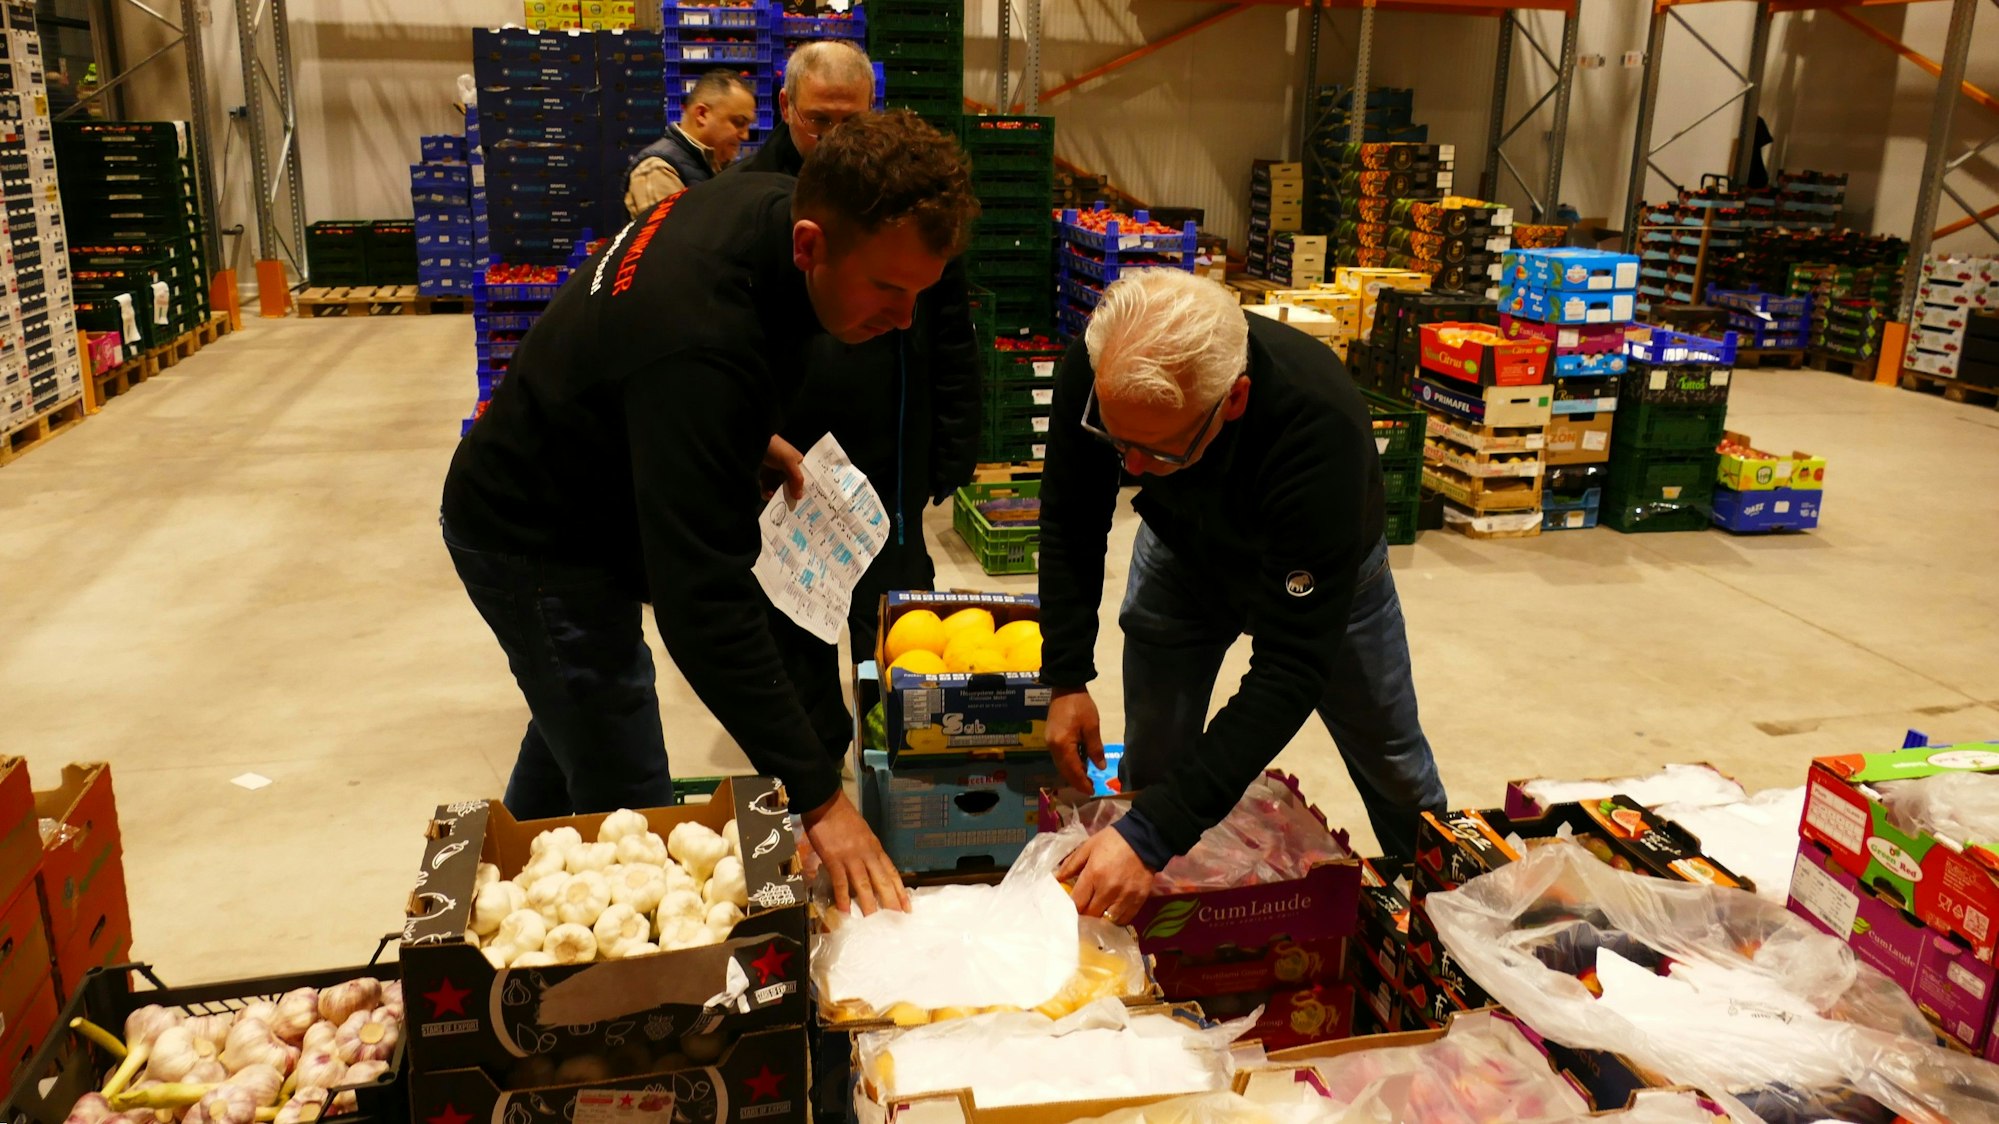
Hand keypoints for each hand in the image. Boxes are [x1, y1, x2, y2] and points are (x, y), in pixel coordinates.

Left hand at [762, 436, 805, 504]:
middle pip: (791, 486)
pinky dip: (767, 491)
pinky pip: (768, 487)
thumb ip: (796, 479)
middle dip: (788, 495)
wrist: (755, 442)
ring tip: (772, 497)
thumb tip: (800, 497)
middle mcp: (788, 468)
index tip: (804, 502)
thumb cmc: (776, 449)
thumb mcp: (789, 462)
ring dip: (776, 494)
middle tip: (787, 505)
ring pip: (778, 488)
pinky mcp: (765, 475)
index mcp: (798, 463)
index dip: (804, 490)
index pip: (803, 479)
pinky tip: (766, 493)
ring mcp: (775, 472)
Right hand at [802, 790, 908, 914]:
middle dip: (891, 902)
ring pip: (863, 884)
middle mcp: (867, 854)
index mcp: (875, 848)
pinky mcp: (834, 858)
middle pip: (882, 881)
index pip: (892, 872)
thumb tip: (871, 867)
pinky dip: (842, 897)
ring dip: (869, 904)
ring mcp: (851, 857)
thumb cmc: (844, 817)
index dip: (900, 890)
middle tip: (897, 920)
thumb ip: (868, 850)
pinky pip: (840, 881)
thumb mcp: (863, 833)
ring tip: (874, 922)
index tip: (907, 907)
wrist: (827, 803)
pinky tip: (845, 911)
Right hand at [1046, 687, 1105, 793]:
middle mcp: (1053, 747)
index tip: (1091, 791)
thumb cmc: (1080, 705)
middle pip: (1064, 770)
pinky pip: (1059, 757)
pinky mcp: (1050, 738)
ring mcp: (1049, 742)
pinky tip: (1079, 765)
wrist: (1065, 687)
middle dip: (1076, 781)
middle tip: (1089, 789)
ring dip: (1072, 773)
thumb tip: (1100, 768)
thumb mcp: (1092, 726)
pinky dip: (1069, 764)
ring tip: (1086, 779)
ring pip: (1061, 765)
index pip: (1073, 770)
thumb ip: (1095, 748)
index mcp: (1063, 745)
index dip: (1082, 782)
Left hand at [1058, 829, 1152, 925]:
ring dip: (1100, 918)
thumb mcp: (1088, 847)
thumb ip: (1072, 864)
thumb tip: (1058, 879)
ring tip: (1098, 912)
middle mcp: (1108, 889)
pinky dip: (1116, 919)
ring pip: (1107, 920)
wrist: (1144, 838)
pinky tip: (1112, 912)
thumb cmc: (1113, 841)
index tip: (1070, 906)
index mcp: (1093, 874)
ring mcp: (1125, 896)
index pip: (1077, 903)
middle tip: (1084, 908)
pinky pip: (1124, 919)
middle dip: (1085, 913)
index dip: (1071, 908)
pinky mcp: (1139, 900)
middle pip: (1091, 914)